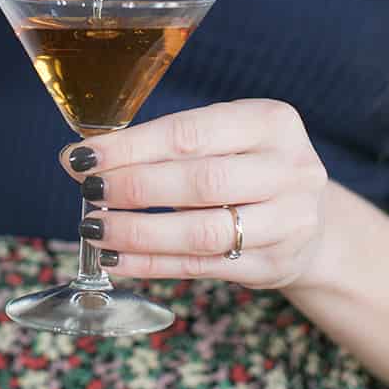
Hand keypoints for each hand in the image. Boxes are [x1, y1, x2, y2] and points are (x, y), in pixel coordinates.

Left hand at [61, 100, 328, 289]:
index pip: (191, 133)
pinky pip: (202, 267)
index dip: (131, 147)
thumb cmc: (246, 166)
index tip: (83, 156)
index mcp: (273, 121)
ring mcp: (290, 222)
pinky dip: (151, 264)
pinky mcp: (276, 265)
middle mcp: (291, 170)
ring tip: (94, 228)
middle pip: (202, 182)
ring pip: (203, 232)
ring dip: (139, 232)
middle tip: (89, 191)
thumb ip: (159, 145)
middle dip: (134, 187)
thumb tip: (79, 158)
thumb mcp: (220, 138)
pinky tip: (115, 259)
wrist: (309, 217)